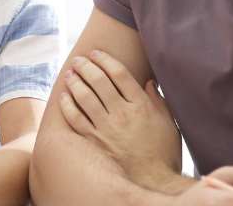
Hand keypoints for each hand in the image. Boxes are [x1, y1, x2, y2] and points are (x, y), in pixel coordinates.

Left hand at [60, 50, 181, 190]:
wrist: (153, 180)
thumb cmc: (163, 151)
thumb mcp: (168, 122)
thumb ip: (158, 100)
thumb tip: (148, 81)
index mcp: (141, 106)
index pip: (119, 74)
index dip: (105, 60)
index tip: (97, 53)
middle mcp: (121, 114)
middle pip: (99, 81)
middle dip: (86, 66)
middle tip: (79, 60)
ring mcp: (106, 127)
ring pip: (84, 97)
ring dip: (75, 82)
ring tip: (70, 73)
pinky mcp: (94, 141)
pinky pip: (76, 119)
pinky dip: (67, 106)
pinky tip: (64, 97)